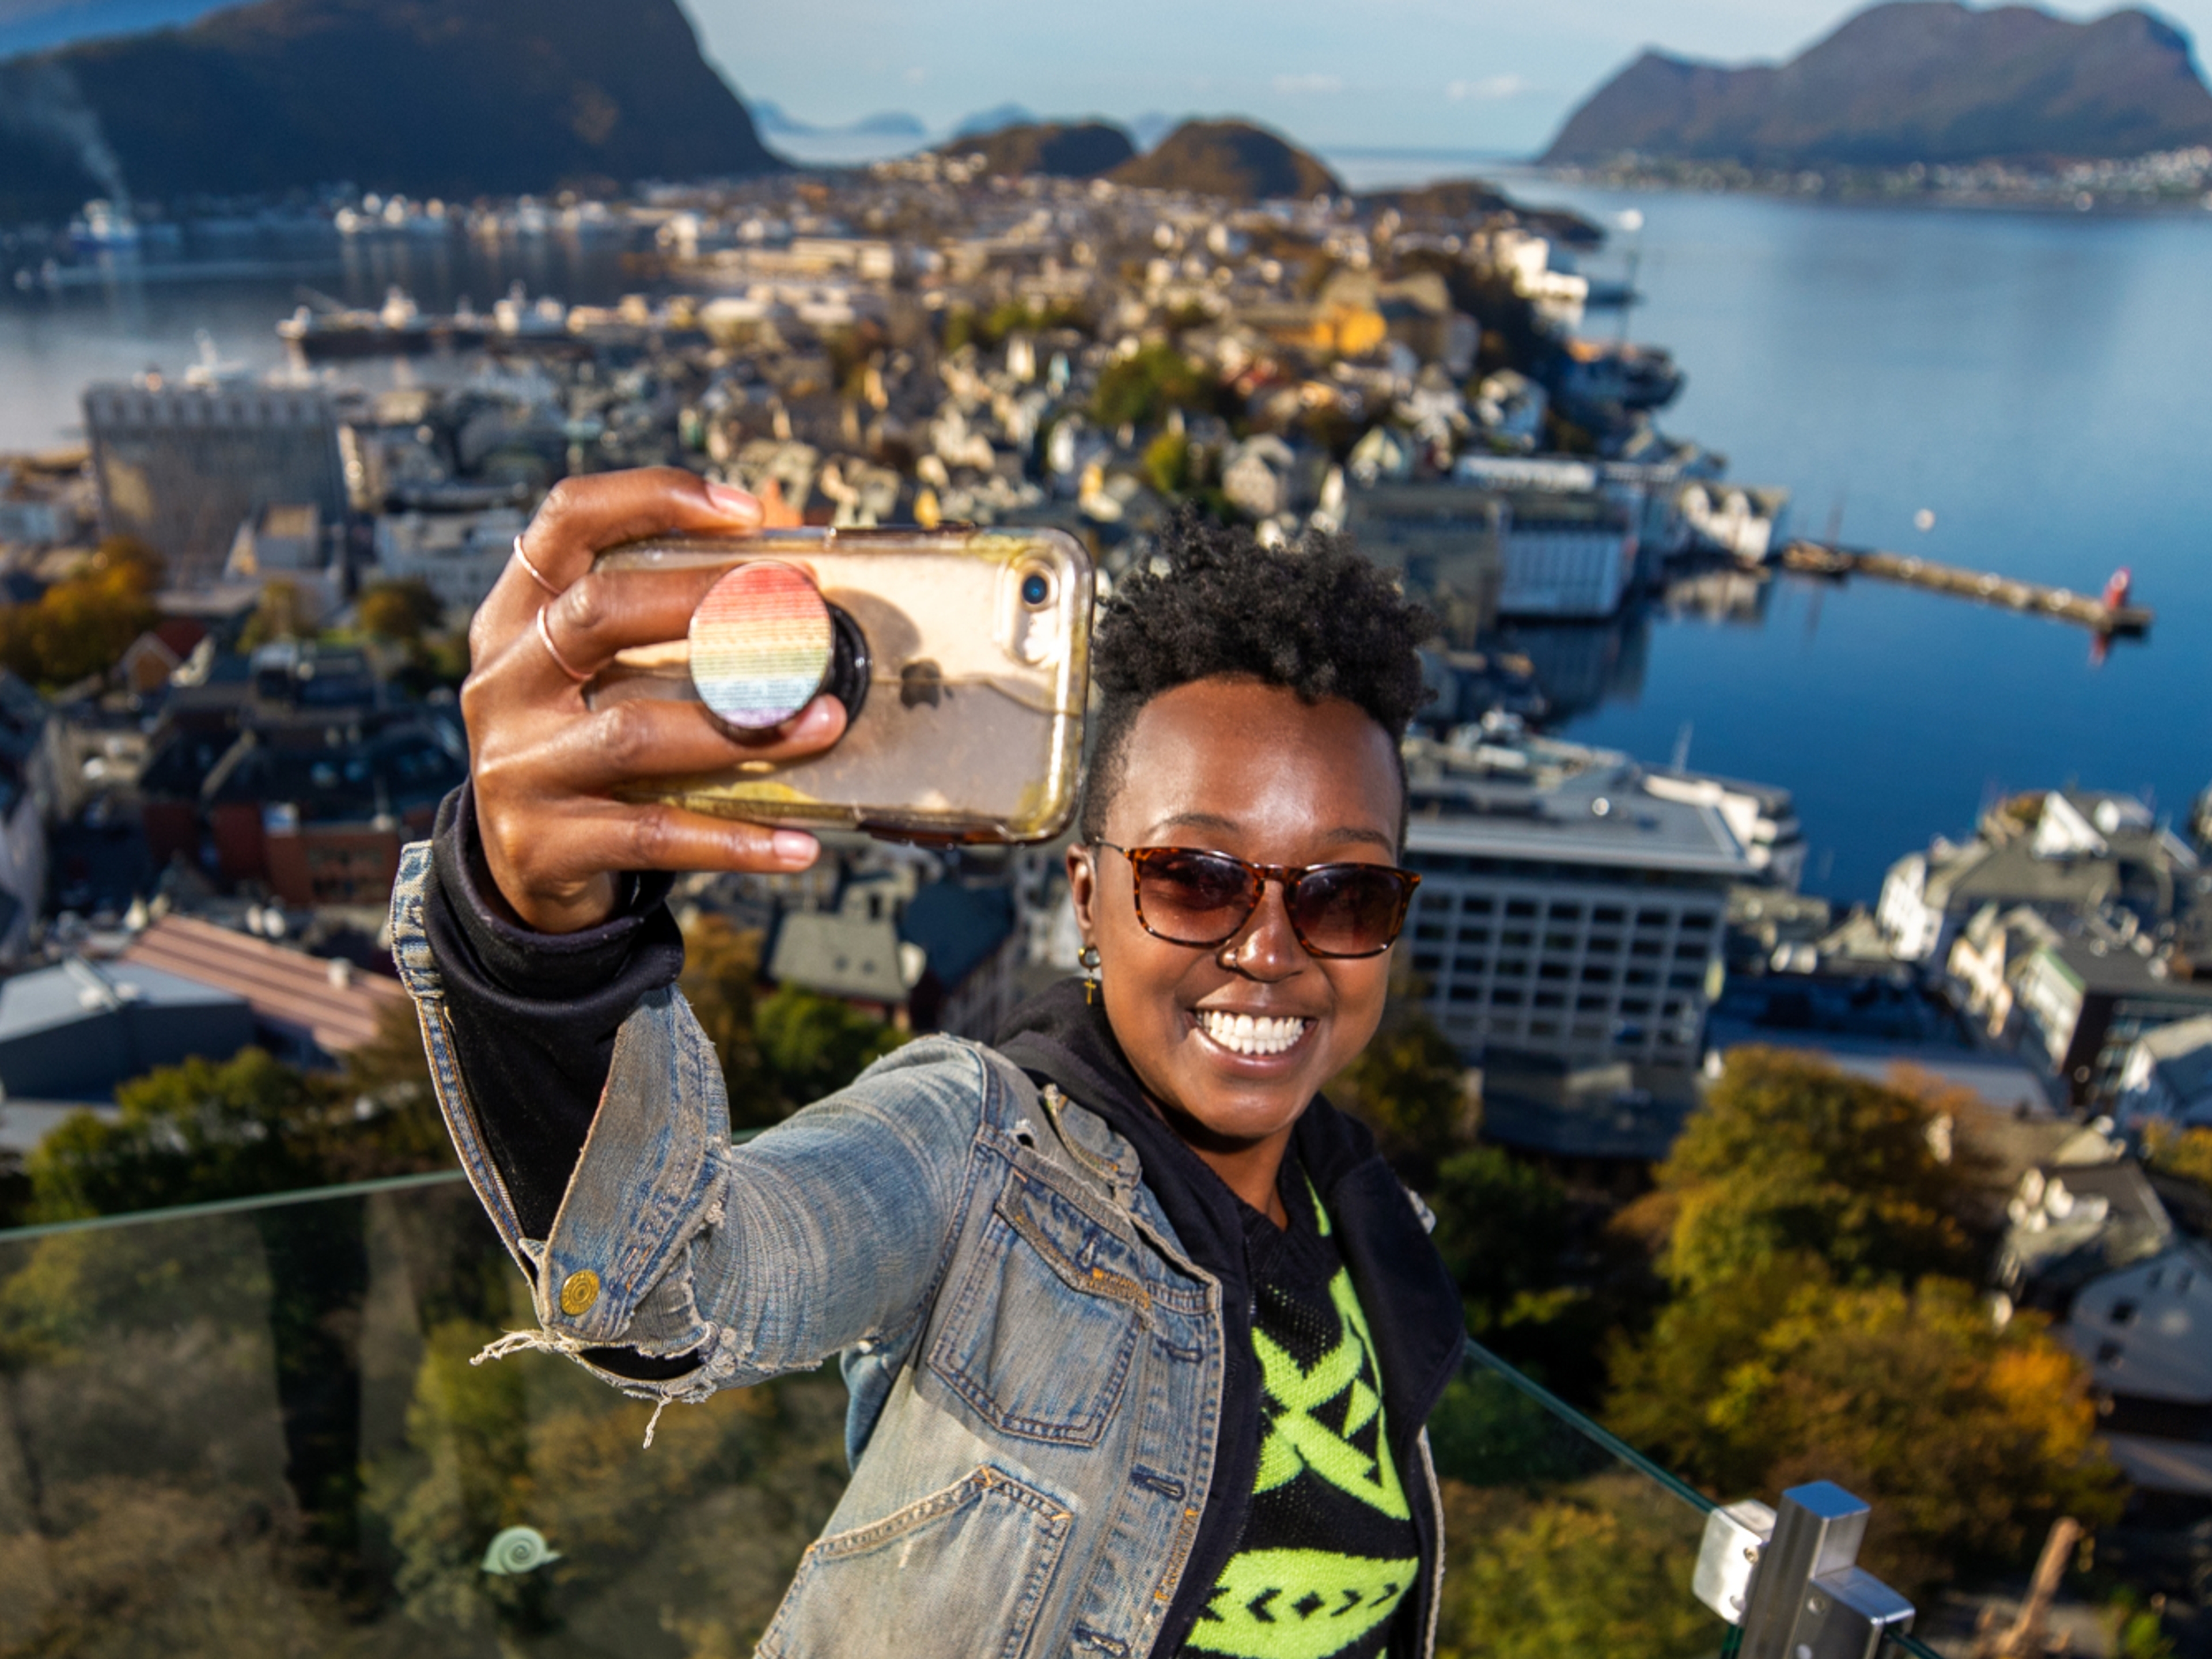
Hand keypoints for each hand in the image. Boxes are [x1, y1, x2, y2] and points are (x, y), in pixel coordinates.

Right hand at [462, 468, 842, 933]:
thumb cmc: (588, 747)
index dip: (651, 497)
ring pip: (633, 732)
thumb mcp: (599, 674)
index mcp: (516, 619)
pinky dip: (734, 840)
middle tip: (800, 609)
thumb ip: (660, 622)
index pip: (566, 521)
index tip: (745, 513)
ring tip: (825, 721)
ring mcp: (516, 765)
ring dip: (741, 728)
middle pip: (597, 613)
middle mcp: (502, 682)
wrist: (527, 867)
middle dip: (704, 602)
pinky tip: (798, 845)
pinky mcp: (545, 843)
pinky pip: (654, 835)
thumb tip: (786, 577)